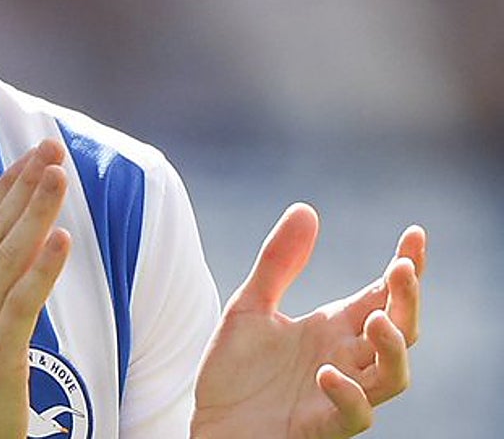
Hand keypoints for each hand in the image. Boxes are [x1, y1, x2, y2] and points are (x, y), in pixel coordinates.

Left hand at [192, 203, 425, 438]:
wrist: (210, 425)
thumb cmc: (235, 372)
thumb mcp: (249, 305)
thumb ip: (278, 263)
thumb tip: (306, 209)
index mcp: (334, 327)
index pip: (382, 294)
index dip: (405, 267)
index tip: (414, 234)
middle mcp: (346, 358)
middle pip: (400, 329)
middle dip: (408, 300)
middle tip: (402, 268)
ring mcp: (339, 394)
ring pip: (393, 375)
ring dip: (393, 348)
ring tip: (378, 319)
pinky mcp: (322, 425)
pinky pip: (354, 414)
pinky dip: (348, 394)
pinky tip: (326, 373)